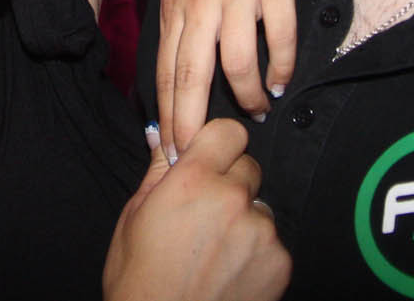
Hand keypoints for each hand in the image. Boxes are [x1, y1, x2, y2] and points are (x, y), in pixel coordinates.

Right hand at [104, 119, 289, 300]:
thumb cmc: (139, 280)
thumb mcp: (135, 216)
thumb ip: (159, 171)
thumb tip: (163, 137)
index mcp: (193, 180)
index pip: (229, 132)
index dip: (218, 145)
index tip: (210, 160)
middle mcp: (231, 198)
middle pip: (248, 167)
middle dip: (230, 183)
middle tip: (206, 214)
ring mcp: (260, 231)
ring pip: (259, 208)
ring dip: (244, 221)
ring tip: (215, 252)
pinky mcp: (279, 262)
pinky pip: (272, 243)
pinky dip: (256, 254)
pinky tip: (230, 272)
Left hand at [156, 0, 295, 162]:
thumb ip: (179, 15)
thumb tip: (176, 61)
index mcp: (176, 1)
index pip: (165, 70)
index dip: (167, 112)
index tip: (170, 147)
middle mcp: (200, 0)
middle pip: (191, 75)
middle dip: (192, 122)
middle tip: (198, 154)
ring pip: (235, 61)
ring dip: (246, 95)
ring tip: (256, 111)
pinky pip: (278, 34)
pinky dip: (281, 64)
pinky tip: (282, 79)